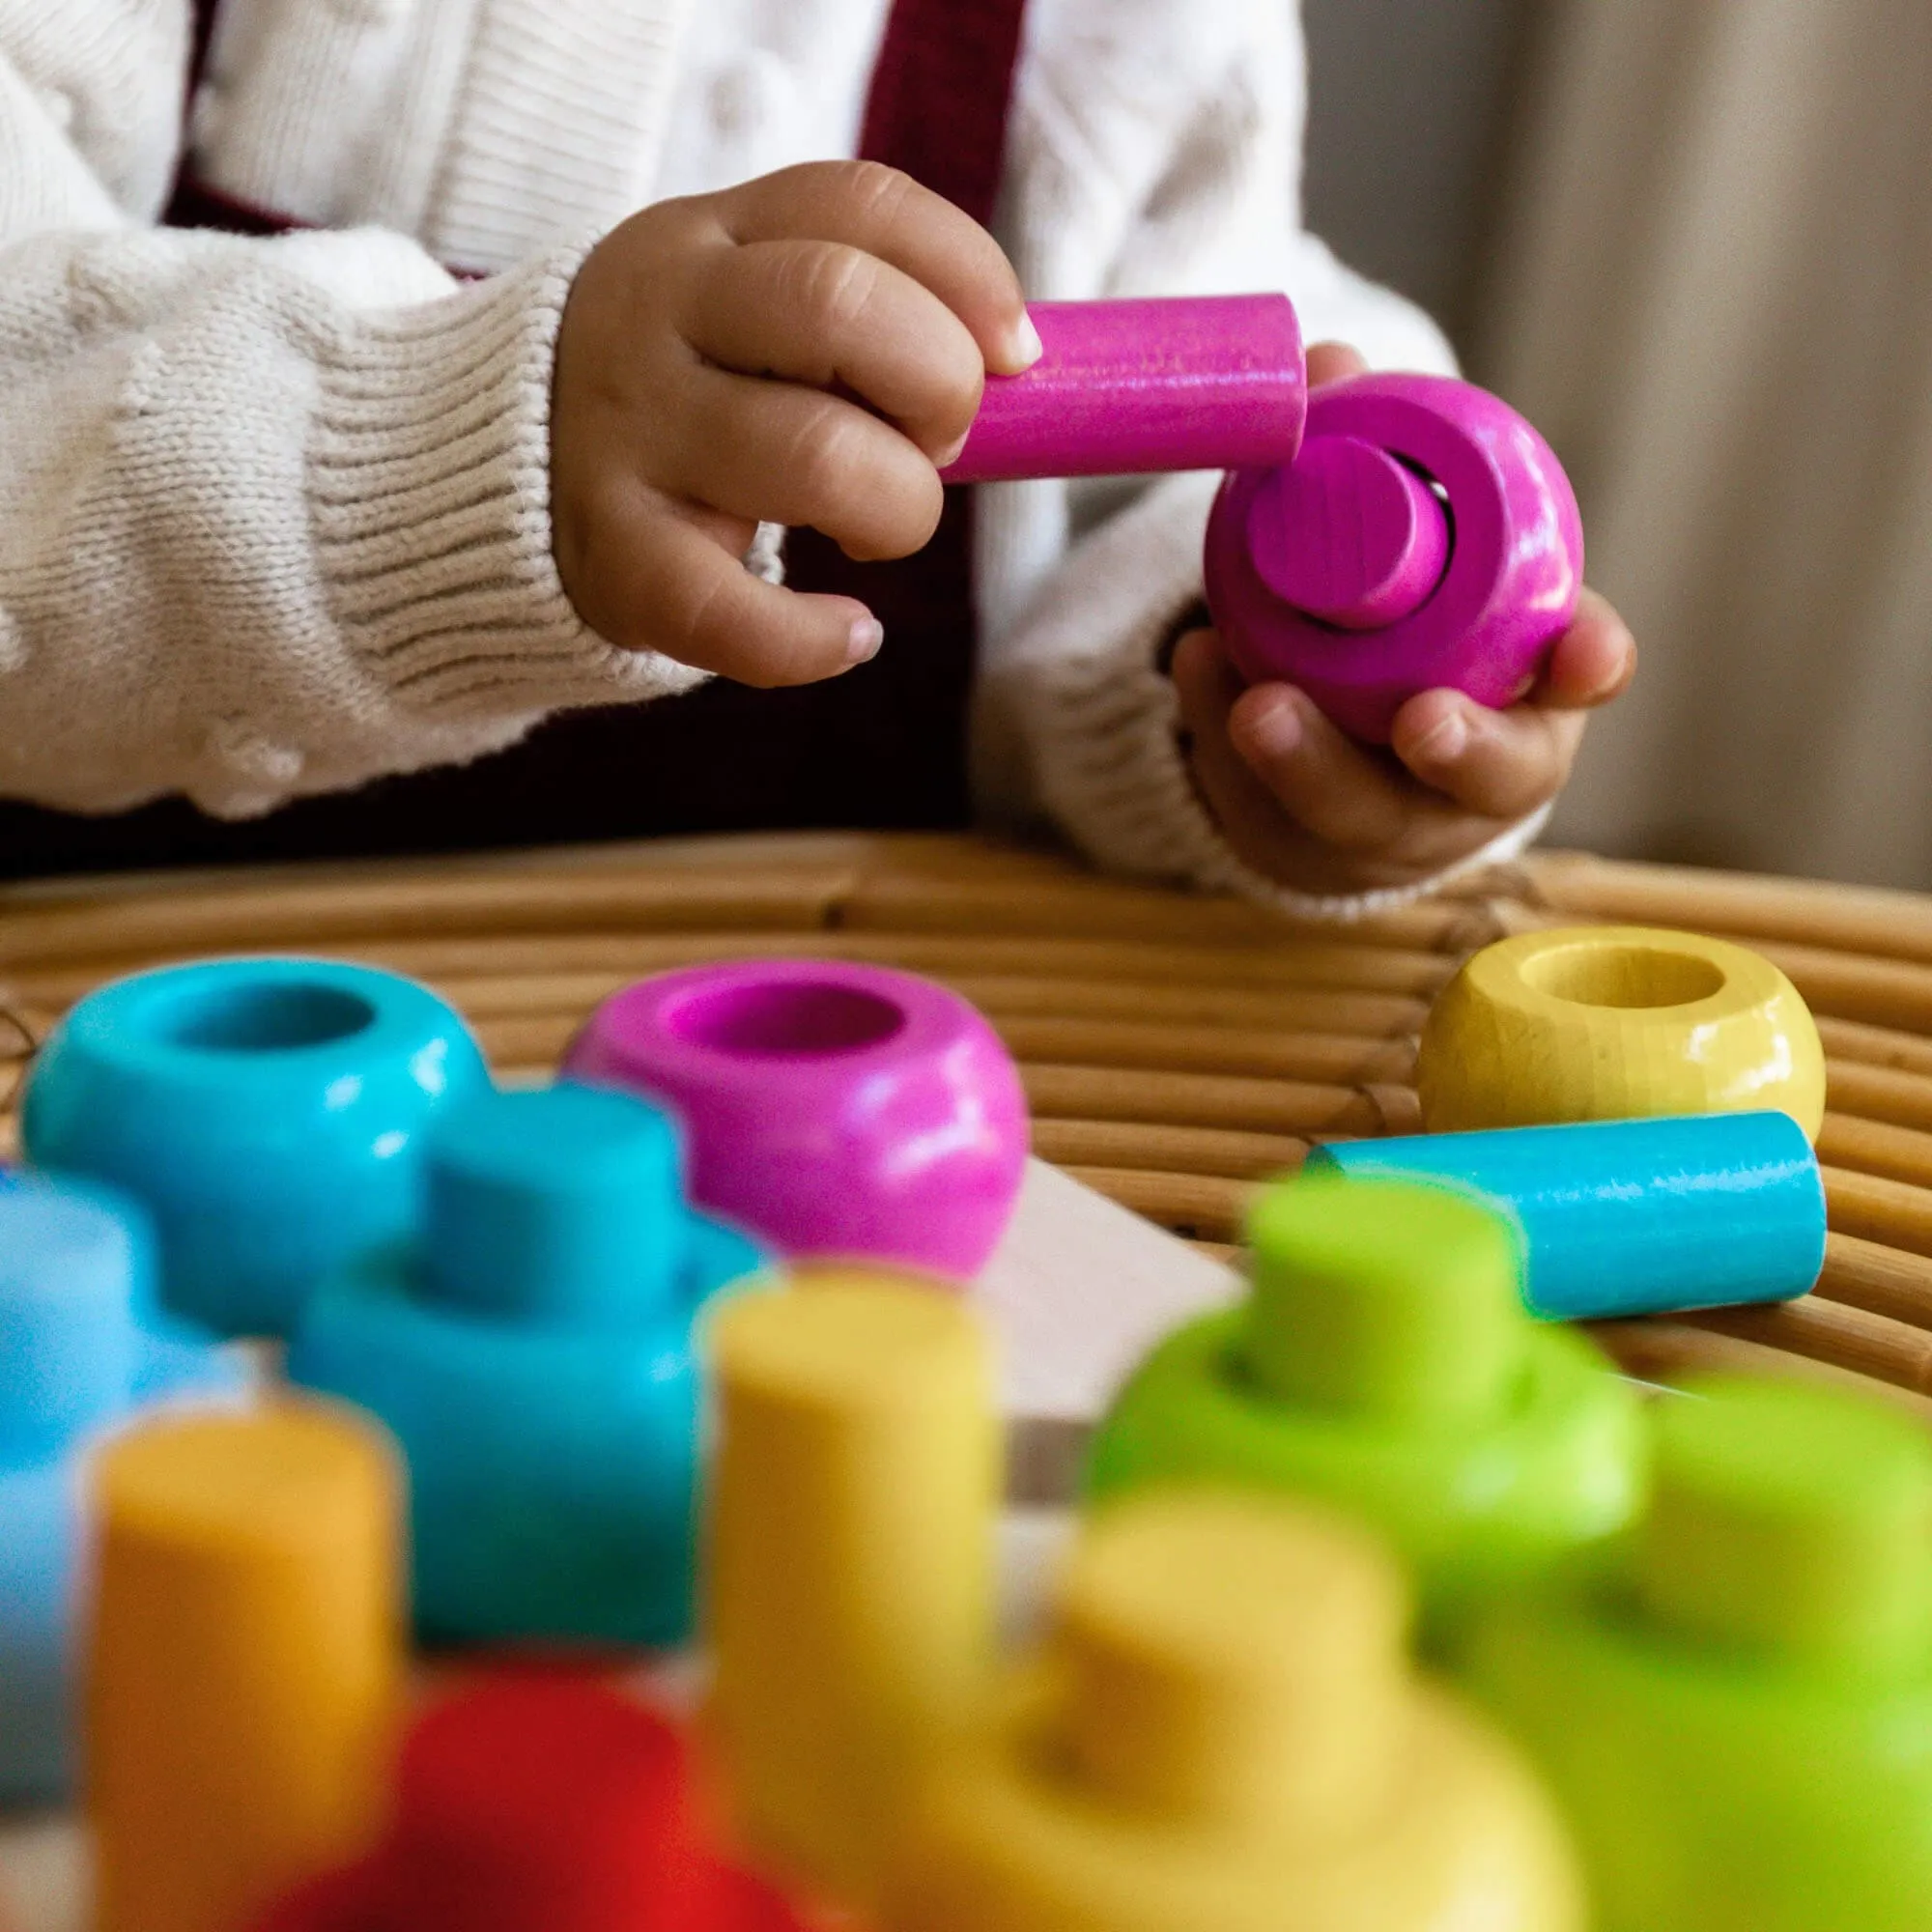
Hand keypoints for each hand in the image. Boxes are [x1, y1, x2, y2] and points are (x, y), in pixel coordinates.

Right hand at [552, 161, 1036, 684]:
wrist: (493, 476)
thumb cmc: (682, 397)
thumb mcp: (741, 313)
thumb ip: (857, 316)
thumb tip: (1014, 370)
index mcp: (711, 241)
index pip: (861, 206)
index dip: (968, 274)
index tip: (1014, 354)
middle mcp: (659, 320)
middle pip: (842, 307)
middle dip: (939, 387)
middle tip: (935, 444)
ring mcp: (628, 438)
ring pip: (815, 457)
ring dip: (899, 509)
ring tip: (878, 531)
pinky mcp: (613, 558)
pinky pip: (734, 612)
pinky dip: (817, 640)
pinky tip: (848, 635)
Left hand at [1171, 342, 1635, 898]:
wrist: (1327, 737)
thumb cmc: (1395, 616)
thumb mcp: (1403, 537)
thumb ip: (1378, 453)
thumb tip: (1329, 364)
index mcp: (1536, 679)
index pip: (1585, 674)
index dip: (1591, 663)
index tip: (1580, 651)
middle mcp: (1478, 766)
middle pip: (1486, 778)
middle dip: (1461, 749)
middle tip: (1420, 718)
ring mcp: (1389, 821)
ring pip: (1358, 816)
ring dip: (1307, 762)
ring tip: (1255, 702)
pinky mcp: (1298, 845)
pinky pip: (1260, 810)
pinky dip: (1218, 741)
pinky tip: (1197, 671)